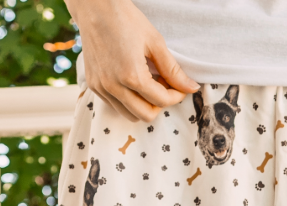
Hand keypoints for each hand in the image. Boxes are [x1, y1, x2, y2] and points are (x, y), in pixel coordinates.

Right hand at [68, 0, 198, 121]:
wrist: (94, 7)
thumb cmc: (125, 19)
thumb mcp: (155, 42)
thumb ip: (173, 70)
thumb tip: (192, 88)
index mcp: (132, 76)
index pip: (162, 101)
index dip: (176, 96)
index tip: (180, 87)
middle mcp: (114, 87)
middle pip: (146, 115)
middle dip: (160, 104)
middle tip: (165, 86)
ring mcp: (102, 88)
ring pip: (130, 115)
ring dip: (144, 105)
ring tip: (149, 84)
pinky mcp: (94, 86)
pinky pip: (116, 105)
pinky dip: (129, 101)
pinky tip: (134, 82)